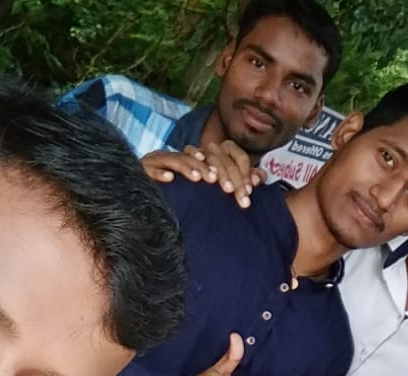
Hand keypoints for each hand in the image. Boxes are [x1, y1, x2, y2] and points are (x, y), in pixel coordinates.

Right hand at [141, 142, 263, 207]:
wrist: (149, 191)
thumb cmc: (189, 192)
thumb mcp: (216, 187)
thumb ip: (238, 180)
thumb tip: (261, 176)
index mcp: (205, 155)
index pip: (227, 156)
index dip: (238, 172)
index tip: (247, 192)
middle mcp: (187, 153)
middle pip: (205, 158)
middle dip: (219, 173)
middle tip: (229, 190)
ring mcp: (165, 157)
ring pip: (179, 158)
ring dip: (191, 168)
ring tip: (202, 180)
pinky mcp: (146, 165)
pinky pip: (153, 166)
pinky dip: (160, 173)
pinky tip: (170, 180)